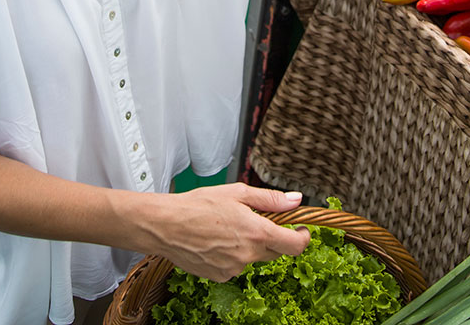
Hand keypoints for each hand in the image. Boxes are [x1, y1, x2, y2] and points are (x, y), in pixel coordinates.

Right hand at [139, 183, 310, 281]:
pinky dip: (233, 255)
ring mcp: (233, 269)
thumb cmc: (198, 205)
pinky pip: (236, 266)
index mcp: (257, 232)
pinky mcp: (220, 276)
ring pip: (254, 258)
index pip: (295, 245)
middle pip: (276, 251)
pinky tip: (217, 241)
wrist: (165, 226)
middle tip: (257, 220)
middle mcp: (248, 255)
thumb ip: (271, 199)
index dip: (303, 237)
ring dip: (251, 246)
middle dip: (273, 237)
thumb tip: (296, 200)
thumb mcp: (238, 193)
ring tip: (228, 228)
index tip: (301, 229)